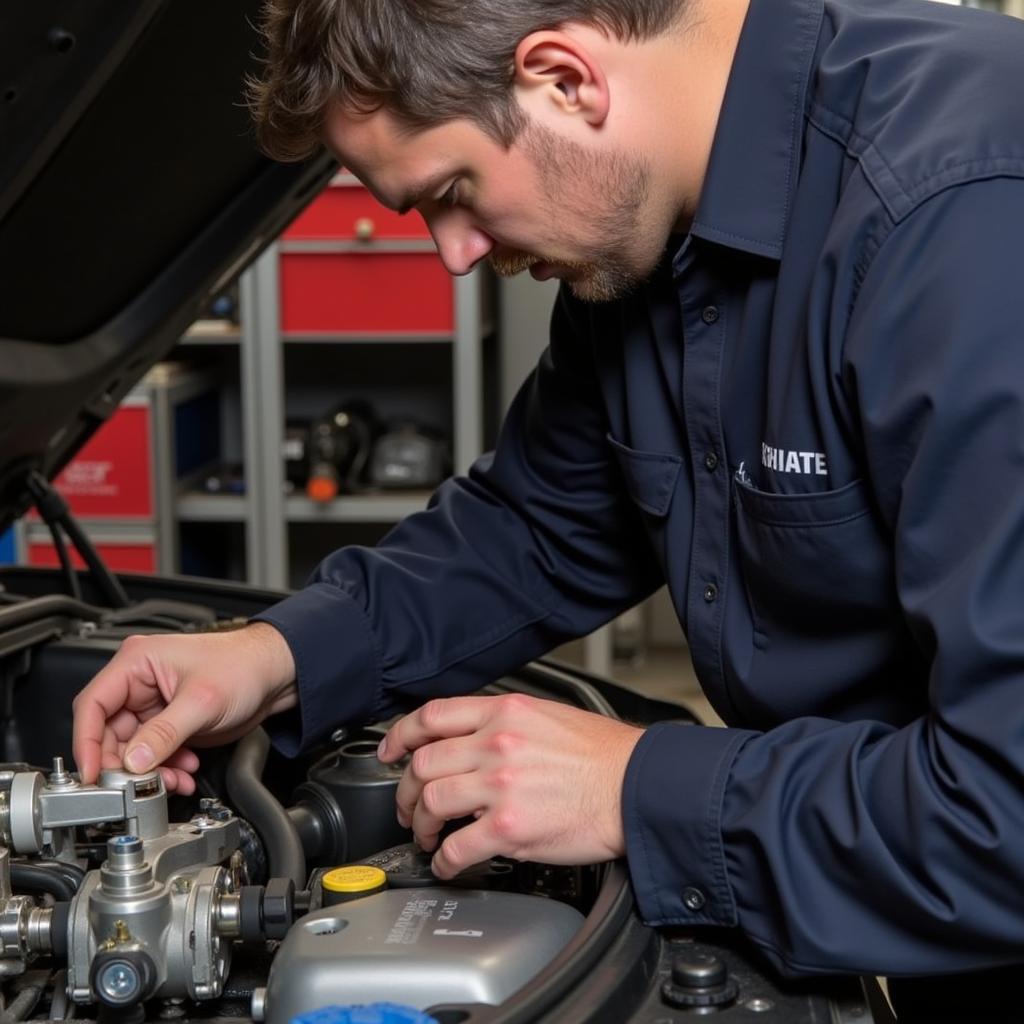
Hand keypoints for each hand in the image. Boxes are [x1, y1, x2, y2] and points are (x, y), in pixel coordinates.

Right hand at [72, 622, 296, 794]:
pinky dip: (166, 767)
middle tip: (141, 784)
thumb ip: (164, 734)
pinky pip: (153, 753)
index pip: (93, 705)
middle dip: (127, 764)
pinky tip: (185, 772)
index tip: (93, 773)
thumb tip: (134, 761)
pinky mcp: (169, 722)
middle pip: (109, 733)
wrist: (276, 674)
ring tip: (174, 779)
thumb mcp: (202, 702)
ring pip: (133, 749)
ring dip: (150, 771)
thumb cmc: (244, 665)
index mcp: (138, 661)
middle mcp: (140, 682)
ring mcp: (154, 703)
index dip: (86, 742)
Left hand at [377, 694, 643, 878]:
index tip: (390, 752)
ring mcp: (501, 784)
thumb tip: (472, 738)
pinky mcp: (511, 827)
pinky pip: (458, 847)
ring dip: (421, 826)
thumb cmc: (605, 757)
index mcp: (505, 712)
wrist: (639, 787)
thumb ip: (505, 723)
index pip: (432, 716)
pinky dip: (445, 860)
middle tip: (409, 807)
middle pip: (423, 763)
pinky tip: (451, 864)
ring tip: (429, 836)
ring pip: (431, 802)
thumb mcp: (550, 716)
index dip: (401, 736)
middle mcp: (497, 743)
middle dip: (405, 790)